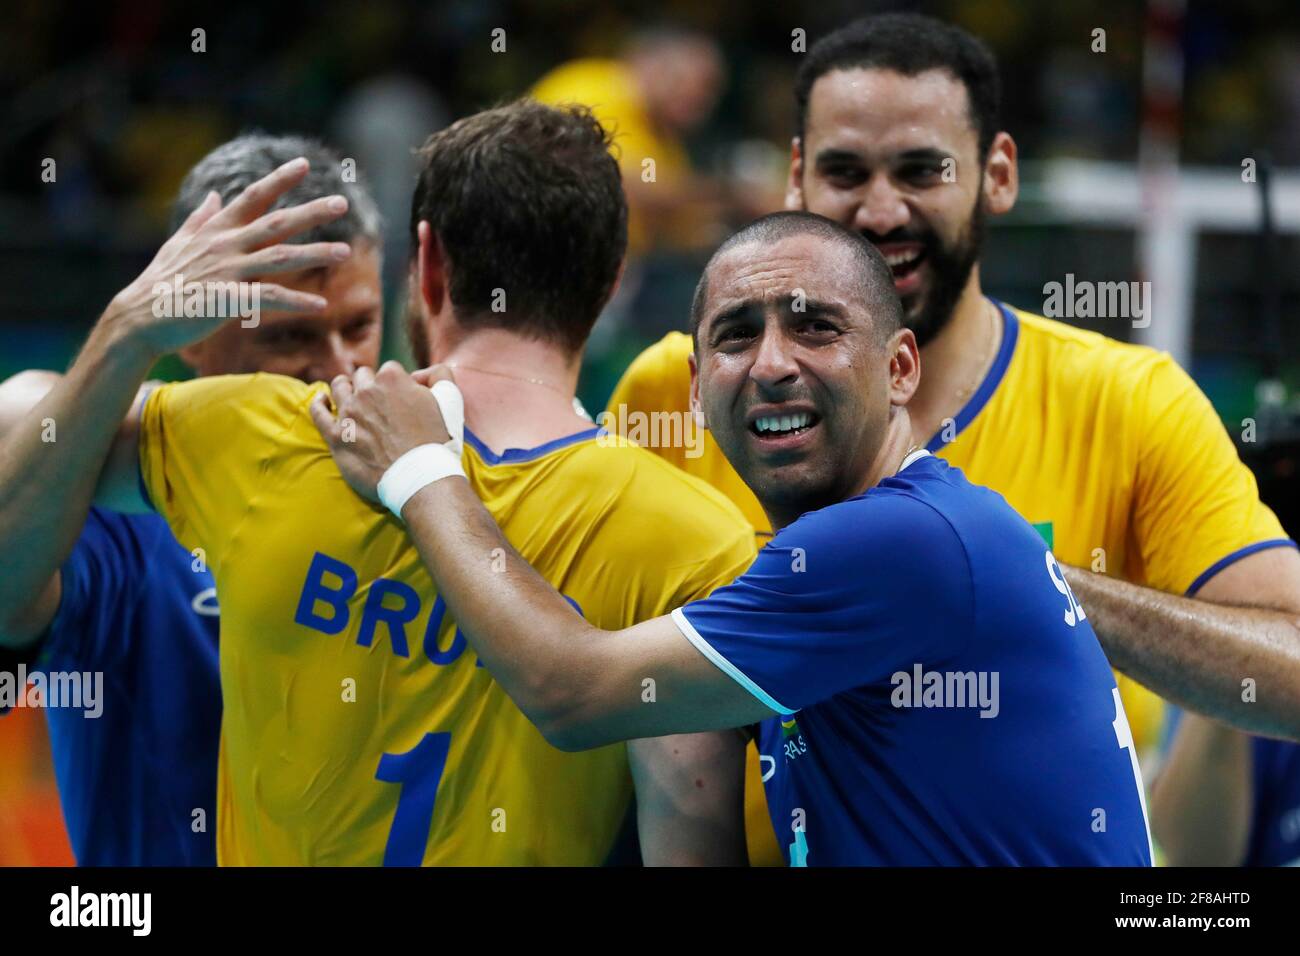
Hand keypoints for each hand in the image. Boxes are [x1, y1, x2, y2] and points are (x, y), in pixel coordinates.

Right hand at [107, 157, 352, 357]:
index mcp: (216, 230)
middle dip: (310, 211)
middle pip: (276, 223)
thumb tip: (214, 194)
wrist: (138, 318)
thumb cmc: (161, 283)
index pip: (252, 197)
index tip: (304, 163)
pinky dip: (296, 301)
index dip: (279, 180)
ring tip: (345, 252)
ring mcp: (227, 271)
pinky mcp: (228, 300)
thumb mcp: (178, 243)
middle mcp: (225, 245)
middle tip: (342, 202)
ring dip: (315, 254)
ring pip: (280, 257)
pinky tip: (321, 306)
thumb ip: (201, 219)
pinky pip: (270, 298)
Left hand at [310, 361, 457, 501]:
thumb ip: (439, 375)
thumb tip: (421, 373)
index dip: (397, 383)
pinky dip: (320, 403)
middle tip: (379, 402)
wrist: (421, 478)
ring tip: (350, 396)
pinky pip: (318, 411)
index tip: (401, 398)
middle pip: (363, 377)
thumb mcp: (450, 400)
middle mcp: (367, 391)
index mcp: (392, 378)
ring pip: (339, 387)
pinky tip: (323, 400)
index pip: (389, 370)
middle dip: (370, 385)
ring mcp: (349, 412)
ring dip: (345, 388)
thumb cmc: (437, 441)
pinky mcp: (336, 436)